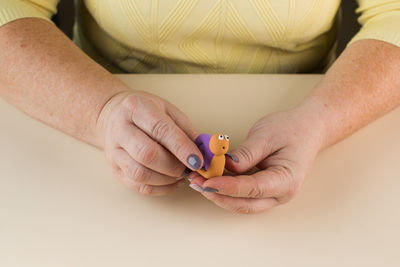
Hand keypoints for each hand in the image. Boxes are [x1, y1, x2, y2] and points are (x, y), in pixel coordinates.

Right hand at [99, 91, 203, 195]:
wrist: (115, 114)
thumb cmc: (147, 112)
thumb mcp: (169, 111)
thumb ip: (186, 131)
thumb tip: (204, 154)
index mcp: (136, 107)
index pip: (160, 130)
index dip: (182, 148)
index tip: (198, 161)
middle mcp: (120, 128)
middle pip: (146, 154)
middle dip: (173, 166)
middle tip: (189, 168)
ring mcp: (113, 150)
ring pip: (139, 173)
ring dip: (166, 179)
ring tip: (180, 175)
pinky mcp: (113, 168)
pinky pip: (136, 185)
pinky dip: (158, 188)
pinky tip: (171, 182)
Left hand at [189, 104, 325, 212]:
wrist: (308, 128)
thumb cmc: (292, 129)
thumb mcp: (266, 136)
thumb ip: (246, 154)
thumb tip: (224, 167)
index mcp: (286, 180)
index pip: (252, 189)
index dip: (227, 187)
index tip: (207, 182)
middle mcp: (280, 194)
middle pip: (244, 204)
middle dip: (217, 196)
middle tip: (196, 183)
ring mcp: (272, 194)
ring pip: (242, 203)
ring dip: (219, 194)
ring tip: (198, 181)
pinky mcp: (264, 190)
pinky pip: (243, 195)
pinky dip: (225, 189)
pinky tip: (210, 178)